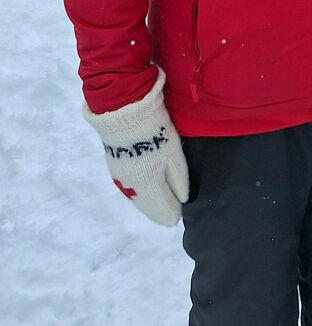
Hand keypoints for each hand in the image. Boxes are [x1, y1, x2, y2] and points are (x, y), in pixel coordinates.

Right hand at [83, 69, 188, 226]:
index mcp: (148, 186)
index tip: (181, 214)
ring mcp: (121, 177)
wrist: (125, 111)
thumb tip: (182, 199)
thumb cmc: (155, 132)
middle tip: (172, 212)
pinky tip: (146, 190)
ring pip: (137, 198)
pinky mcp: (115, 166)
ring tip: (160, 203)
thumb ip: (178, 180)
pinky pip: (130, 187)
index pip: (163, 210)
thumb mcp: (173, 154)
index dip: (173, 213)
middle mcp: (132, 187)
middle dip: (161, 209)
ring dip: (149, 201)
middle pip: (149, 206)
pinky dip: (140, 192)